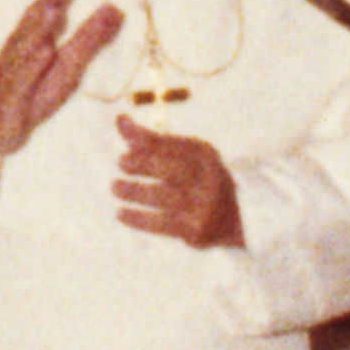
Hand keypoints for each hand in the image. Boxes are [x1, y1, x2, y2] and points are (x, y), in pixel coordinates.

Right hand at [0, 0, 124, 180]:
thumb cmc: (33, 91)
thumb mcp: (65, 66)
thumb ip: (89, 39)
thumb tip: (115, 11)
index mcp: (30, 45)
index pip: (40, 18)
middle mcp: (20, 56)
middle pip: (33, 28)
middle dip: (45, 7)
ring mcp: (14, 77)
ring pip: (27, 51)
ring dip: (39, 31)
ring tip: (54, 13)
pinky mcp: (14, 99)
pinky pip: (24, 81)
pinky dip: (33, 67)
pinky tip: (45, 53)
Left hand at [110, 117, 238, 250]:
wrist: (235, 221)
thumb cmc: (199, 179)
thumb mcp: (184, 155)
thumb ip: (152, 140)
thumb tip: (119, 120)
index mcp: (205, 155)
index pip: (172, 144)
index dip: (146, 141)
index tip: (125, 143)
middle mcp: (207, 178)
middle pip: (170, 169)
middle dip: (143, 164)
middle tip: (121, 162)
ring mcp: (203, 206)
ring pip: (163, 197)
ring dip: (134, 191)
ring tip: (115, 187)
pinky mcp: (196, 230)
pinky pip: (161, 224)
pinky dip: (138, 219)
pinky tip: (121, 213)